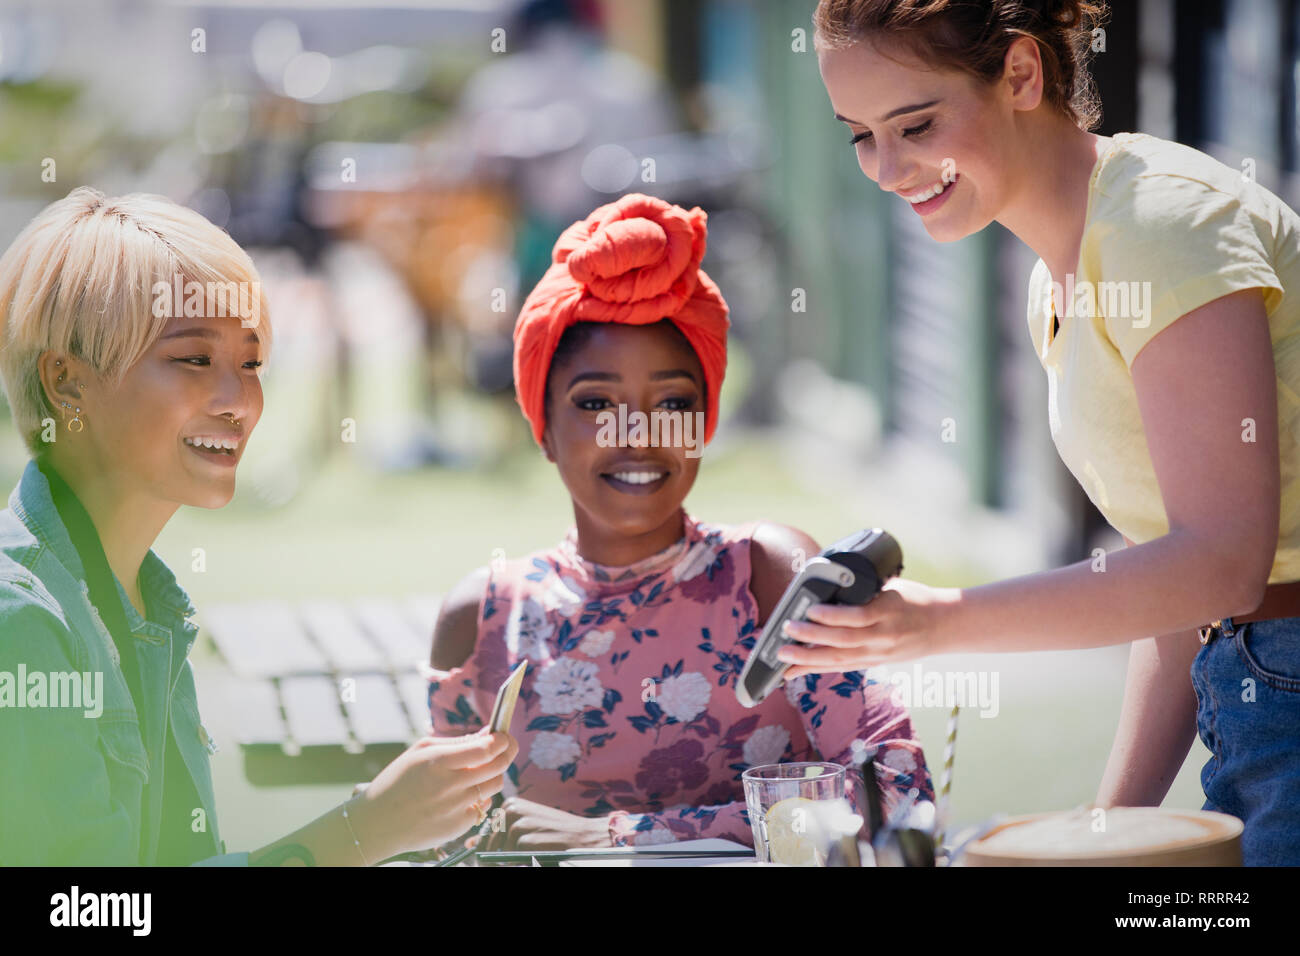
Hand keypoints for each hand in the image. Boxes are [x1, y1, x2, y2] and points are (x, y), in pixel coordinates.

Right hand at [350, 729, 517, 859]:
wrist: (377, 823)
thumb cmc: (398, 781)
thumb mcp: (420, 751)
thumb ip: (457, 742)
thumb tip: (488, 734)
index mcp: (439, 762)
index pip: (486, 749)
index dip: (502, 740)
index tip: (504, 735)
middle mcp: (450, 786)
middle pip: (498, 767)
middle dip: (507, 753)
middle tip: (506, 747)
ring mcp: (456, 809)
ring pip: (494, 786)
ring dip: (495, 774)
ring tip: (482, 770)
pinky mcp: (458, 827)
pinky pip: (482, 807)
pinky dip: (480, 797)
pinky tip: (466, 793)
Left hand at [474, 797, 610, 852]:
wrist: (584, 837)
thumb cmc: (554, 833)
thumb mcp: (526, 828)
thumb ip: (499, 834)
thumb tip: (470, 844)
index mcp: (511, 805)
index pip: (485, 831)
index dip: (488, 847)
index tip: (495, 855)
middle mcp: (511, 810)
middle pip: (487, 842)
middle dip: (493, 856)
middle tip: (513, 858)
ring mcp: (517, 823)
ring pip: (499, 851)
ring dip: (508, 859)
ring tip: (531, 853)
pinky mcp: (524, 838)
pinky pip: (510, 857)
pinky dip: (519, 861)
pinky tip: (536, 855)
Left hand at [778, 577, 960, 677]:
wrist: (945, 626)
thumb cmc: (916, 600)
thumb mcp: (892, 587)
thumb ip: (864, 589)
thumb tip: (829, 582)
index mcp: (888, 611)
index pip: (858, 616)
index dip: (833, 616)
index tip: (811, 609)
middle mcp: (883, 636)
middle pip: (843, 640)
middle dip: (811, 637)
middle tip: (787, 629)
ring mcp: (878, 652)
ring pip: (839, 659)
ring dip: (808, 658)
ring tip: (783, 655)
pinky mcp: (875, 662)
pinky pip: (842, 667)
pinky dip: (816, 669)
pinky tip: (795, 671)